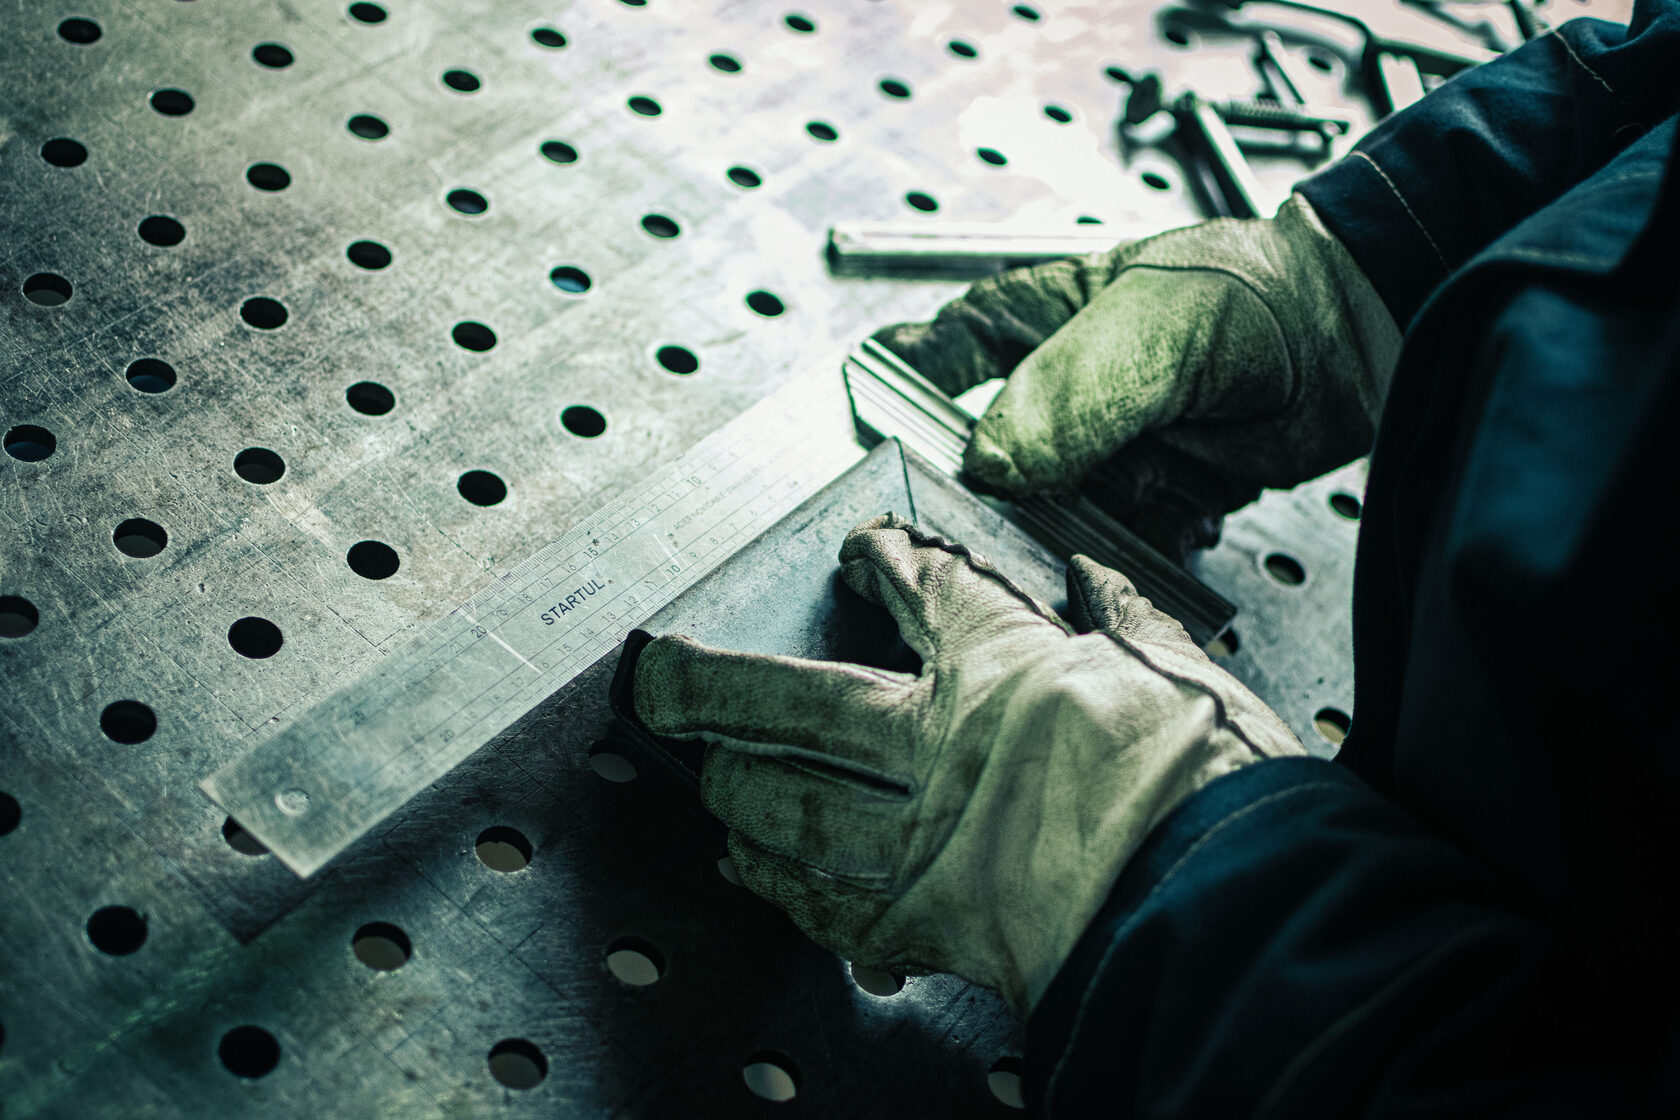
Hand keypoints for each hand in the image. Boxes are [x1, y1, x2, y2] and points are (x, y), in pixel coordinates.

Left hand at [631, 515, 1302, 1014]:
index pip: (926, 590)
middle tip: (657, 673)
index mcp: (1006, 667)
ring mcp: (925, 837)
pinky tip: (749, 875)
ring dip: (737, 790)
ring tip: (704, 777)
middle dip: (714, 686)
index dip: (883, 561)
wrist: (1229, 904)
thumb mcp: (1186, 671)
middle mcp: (942, 745)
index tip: (860, 552)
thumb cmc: (1217, 786)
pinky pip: (832, 908)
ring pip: (795, 809)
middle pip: (797, 703)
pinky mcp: (932, 924)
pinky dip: (785, 892)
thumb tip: (1096, 579)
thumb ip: (1128, 620)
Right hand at [875, 194, 1400, 503]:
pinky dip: (1137, 553)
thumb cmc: (1257, 296)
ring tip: (1112, 525)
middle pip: (992, 458)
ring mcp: (1113, 450)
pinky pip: (1119, 545)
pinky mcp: (1160, 499)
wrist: (1361, 343)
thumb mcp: (1152, 327)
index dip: (905, 387)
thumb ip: (1072, 393)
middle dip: (995, 498)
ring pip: (1054, 513)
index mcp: (1043, 321)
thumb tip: (992, 463)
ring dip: (1076, 534)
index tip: (869, 426)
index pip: (948, 350)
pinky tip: (1172, 526)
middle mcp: (1068, 393)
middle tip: (998, 521)